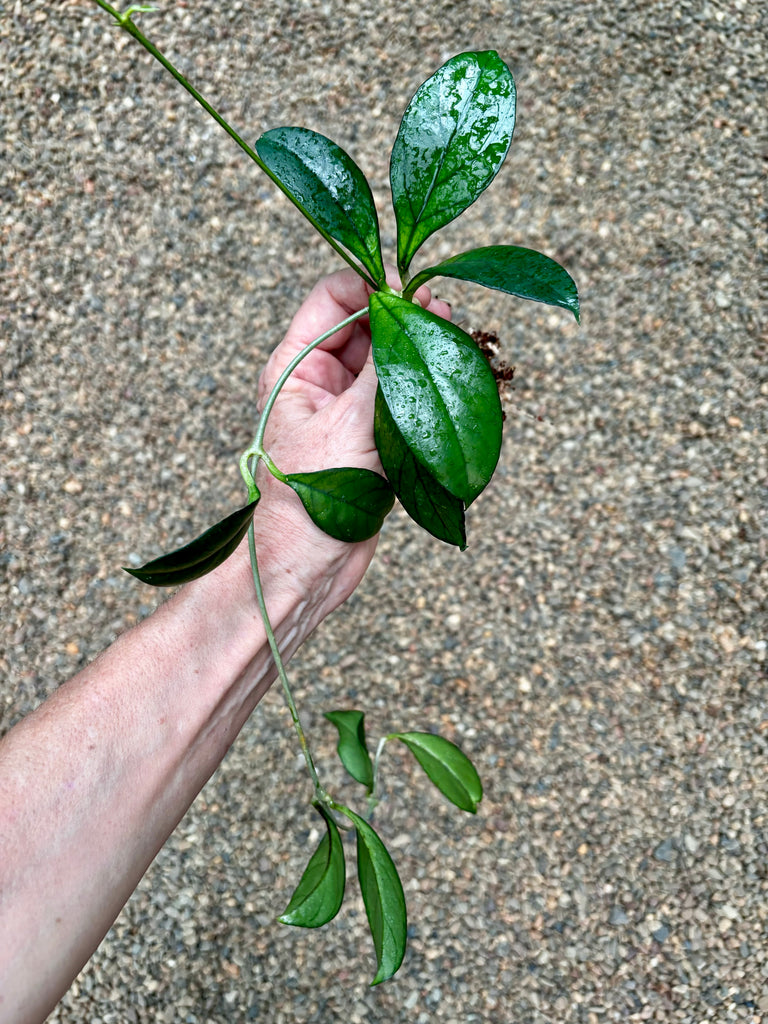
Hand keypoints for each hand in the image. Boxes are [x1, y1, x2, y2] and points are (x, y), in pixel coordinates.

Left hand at [247, 268, 450, 614]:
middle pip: (370, 327)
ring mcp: (350, 411)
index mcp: (295, 366)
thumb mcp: (348, 420)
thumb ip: (384, 366)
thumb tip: (416, 311)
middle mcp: (321, 382)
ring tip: (457, 343)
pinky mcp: (375, 439)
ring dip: (423, 353)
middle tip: (445, 315)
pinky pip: (405, 400)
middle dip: (406, 318)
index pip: (333, 299)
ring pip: (392, 363)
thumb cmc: (309, 497)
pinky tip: (457, 379)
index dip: (370, 286)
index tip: (410, 289)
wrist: (308, 567)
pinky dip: (430, 389)